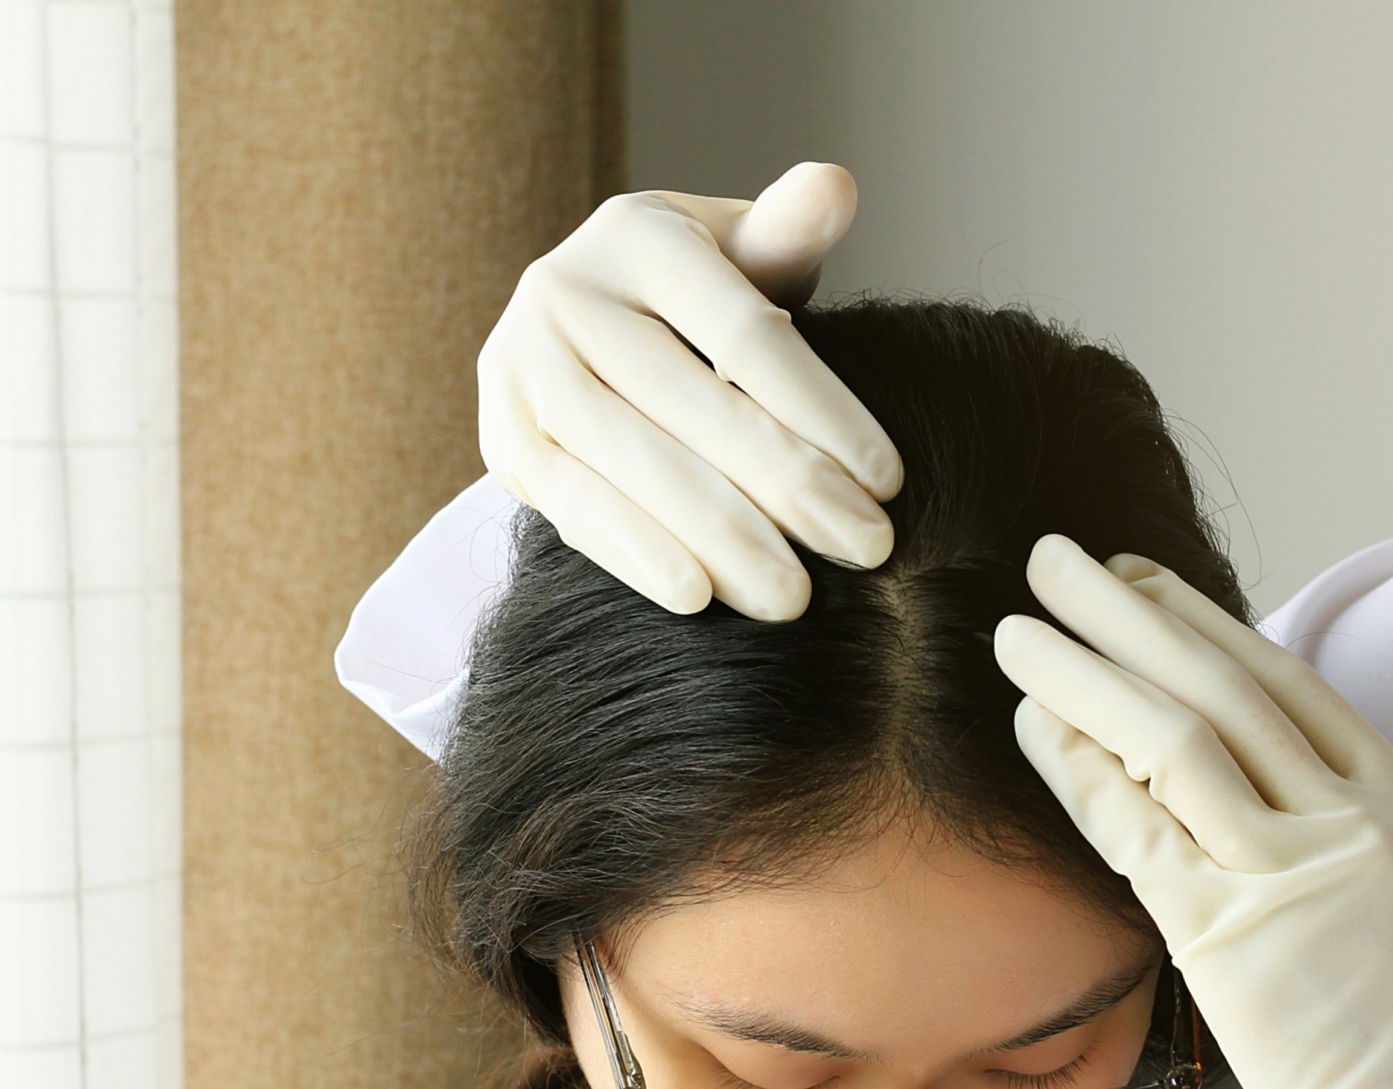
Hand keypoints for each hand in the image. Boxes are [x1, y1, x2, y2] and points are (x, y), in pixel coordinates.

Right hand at [477, 162, 904, 618]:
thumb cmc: (702, 298)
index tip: (889, 481)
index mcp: (637, 236)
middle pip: (695, 406)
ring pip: (634, 464)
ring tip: (795, 597)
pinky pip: (577, 508)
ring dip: (721, 538)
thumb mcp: (746, 253)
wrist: (593, 333)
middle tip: (867, 549)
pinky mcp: (503, 440)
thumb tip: (834, 187)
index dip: (821, 408)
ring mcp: (520, 367)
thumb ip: (789, 233)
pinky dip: (639, 556)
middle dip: (790, 487)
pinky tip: (700, 598)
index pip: (744, 331)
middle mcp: (563, 292)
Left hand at [995, 538, 1392, 1088]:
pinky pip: (1134, 830)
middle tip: (1057, 562)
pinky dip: (1077, 772)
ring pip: (1170, 737)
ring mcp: (1290, 874)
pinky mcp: (1229, 938)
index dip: (1201, 620)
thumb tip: (1255, 780)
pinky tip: (1032, 732)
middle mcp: (1350, 820)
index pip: (1287, 682)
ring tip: (1018, 632)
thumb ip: (1346, 829)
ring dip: (1083, 673)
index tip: (1140, 583)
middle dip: (1128, 612)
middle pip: (1221, 683)